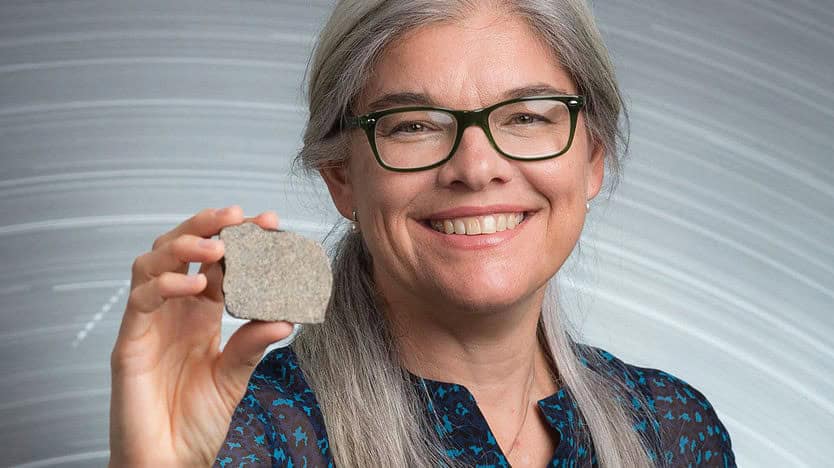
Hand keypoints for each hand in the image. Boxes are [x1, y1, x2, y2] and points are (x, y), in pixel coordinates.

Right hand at [108, 205, 294, 466]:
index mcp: (200, 314)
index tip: (269, 223)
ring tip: (218, 248)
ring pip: (151, 262)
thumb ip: (253, 345)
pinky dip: (165, 284)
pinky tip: (194, 284)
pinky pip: (140, 299)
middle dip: (207, 226)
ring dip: (184, 246)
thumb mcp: (235, 377)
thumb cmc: (196, 421)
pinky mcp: (129, 342)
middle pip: (178, 248)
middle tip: (239, 217)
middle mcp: (173, 311)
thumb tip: (285, 318)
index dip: (238, 240)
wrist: (169, 461)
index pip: (216, 262)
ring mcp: (148, 323)